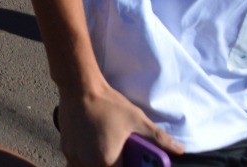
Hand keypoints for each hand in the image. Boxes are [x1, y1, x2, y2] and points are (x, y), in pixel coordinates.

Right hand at [57, 84, 183, 166]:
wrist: (79, 86)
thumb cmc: (108, 104)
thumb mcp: (137, 120)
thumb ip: (159, 138)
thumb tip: (180, 149)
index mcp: (106, 160)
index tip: (130, 162)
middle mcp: (86, 162)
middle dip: (112, 165)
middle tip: (119, 156)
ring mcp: (73, 155)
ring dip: (95, 164)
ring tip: (105, 153)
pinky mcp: (65, 147)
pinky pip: (75, 162)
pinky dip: (84, 161)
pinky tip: (91, 147)